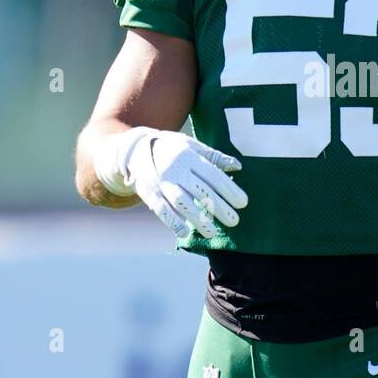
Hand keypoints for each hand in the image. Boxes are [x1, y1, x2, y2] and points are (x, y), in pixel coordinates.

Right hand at [97, 127, 247, 237]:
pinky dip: (172, 221)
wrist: (134, 149)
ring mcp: (161, 183)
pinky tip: (185, 232)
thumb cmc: (170, 148)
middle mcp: (176, 170)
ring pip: (182, 202)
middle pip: (201, 191)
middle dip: (219, 208)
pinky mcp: (149, 194)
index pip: (213, 175)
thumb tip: (238, 167)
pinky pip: (161, 210)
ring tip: (213, 232)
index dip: (229, 189)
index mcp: (189, 157)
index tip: (243, 203)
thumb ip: (214, 157)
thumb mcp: (191, 145)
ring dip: (198, 219)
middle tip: (234, 222)